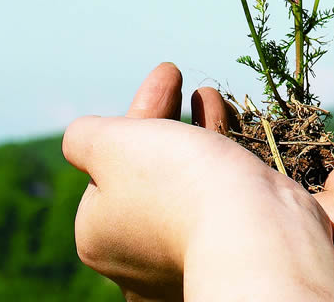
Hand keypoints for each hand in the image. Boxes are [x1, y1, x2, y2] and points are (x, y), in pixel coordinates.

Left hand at [62, 62, 333, 301]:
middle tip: (175, 75)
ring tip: (206, 92)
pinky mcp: (225, 248)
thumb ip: (84, 137)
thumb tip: (80, 138)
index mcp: (100, 238)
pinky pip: (214, 194)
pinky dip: (216, 154)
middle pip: (146, 170)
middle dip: (162, 117)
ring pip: (183, 179)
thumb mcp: (109, 146)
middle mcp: (136, 258)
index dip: (137, 115)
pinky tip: (223, 118)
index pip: (111, 165)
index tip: (165, 77)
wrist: (254, 230)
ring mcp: (182, 258)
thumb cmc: (174, 183)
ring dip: (192, 129)